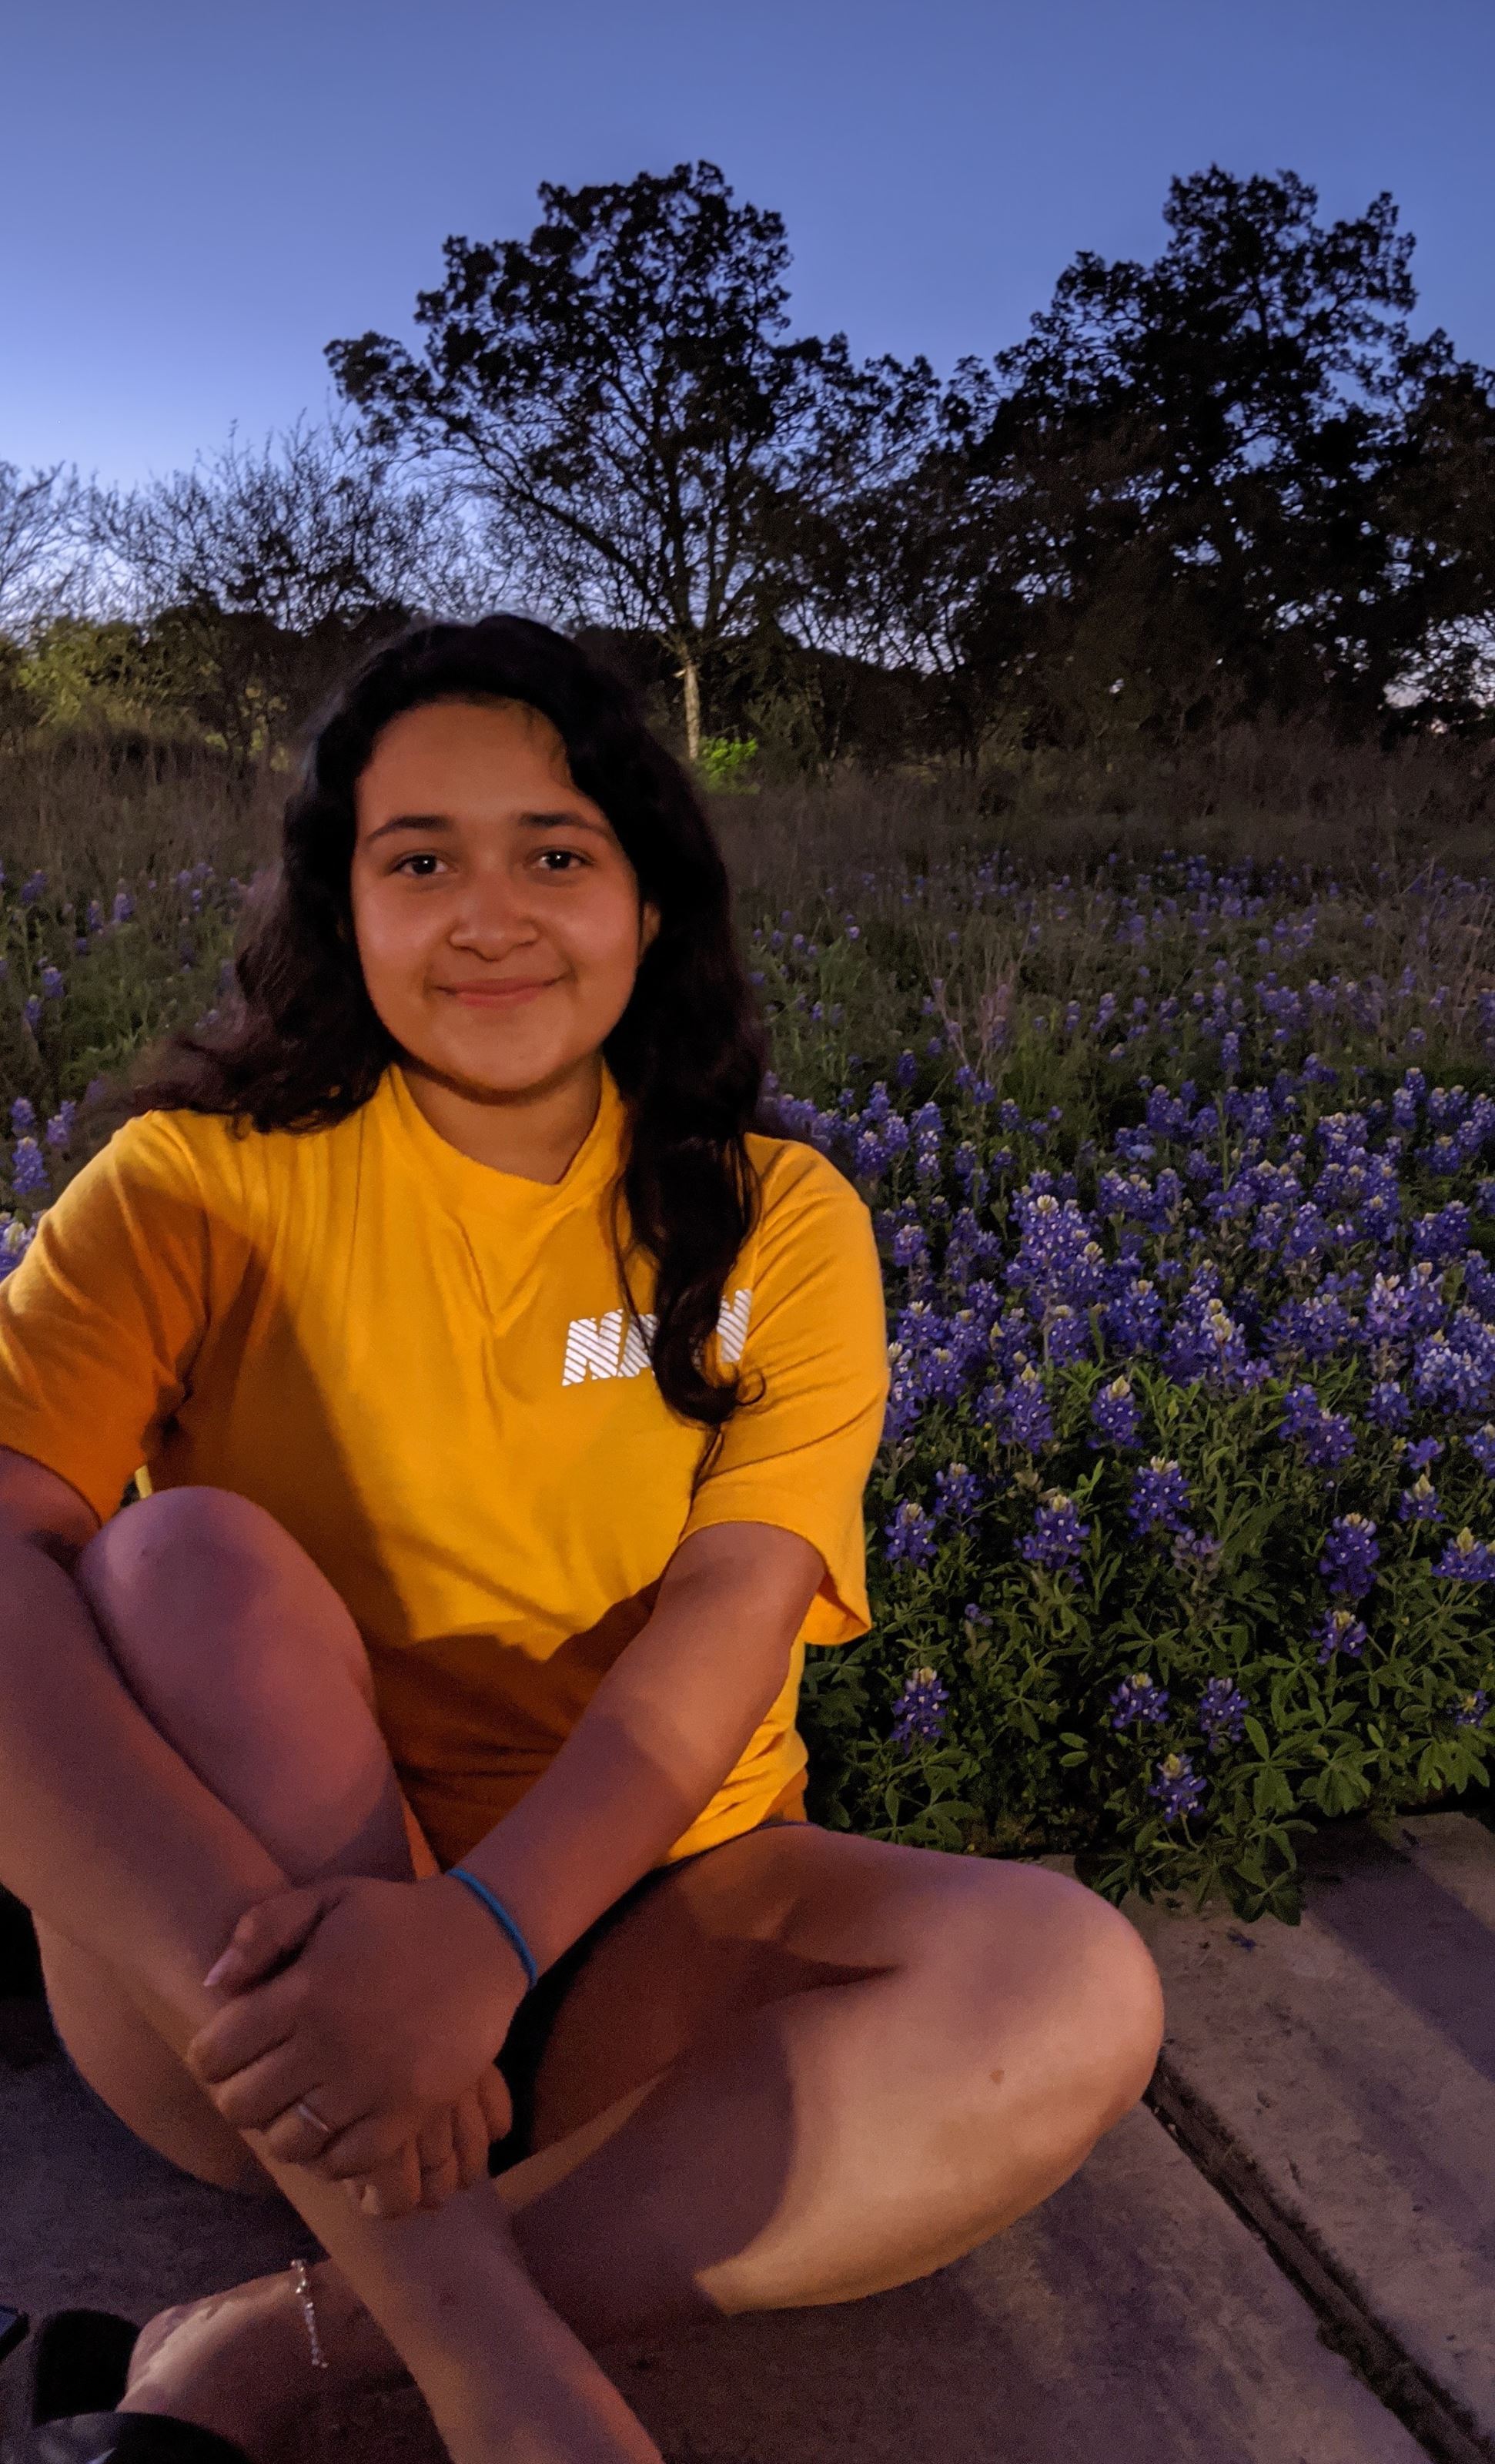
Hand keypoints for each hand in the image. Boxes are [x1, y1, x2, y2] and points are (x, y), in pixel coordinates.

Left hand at [185, 1872, 528, 2191]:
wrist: (485, 1938)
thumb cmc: (396, 1917)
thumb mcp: (328, 1897)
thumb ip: (263, 1928)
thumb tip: (213, 1984)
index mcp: (303, 1991)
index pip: (216, 2054)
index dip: (210, 2057)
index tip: (226, 2053)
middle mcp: (329, 2043)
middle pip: (243, 2106)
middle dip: (239, 2096)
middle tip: (260, 2081)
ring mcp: (371, 2084)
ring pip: (288, 2143)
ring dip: (281, 2129)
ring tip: (296, 2106)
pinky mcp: (409, 2112)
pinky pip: (346, 2162)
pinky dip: (330, 2155)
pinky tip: (335, 2127)